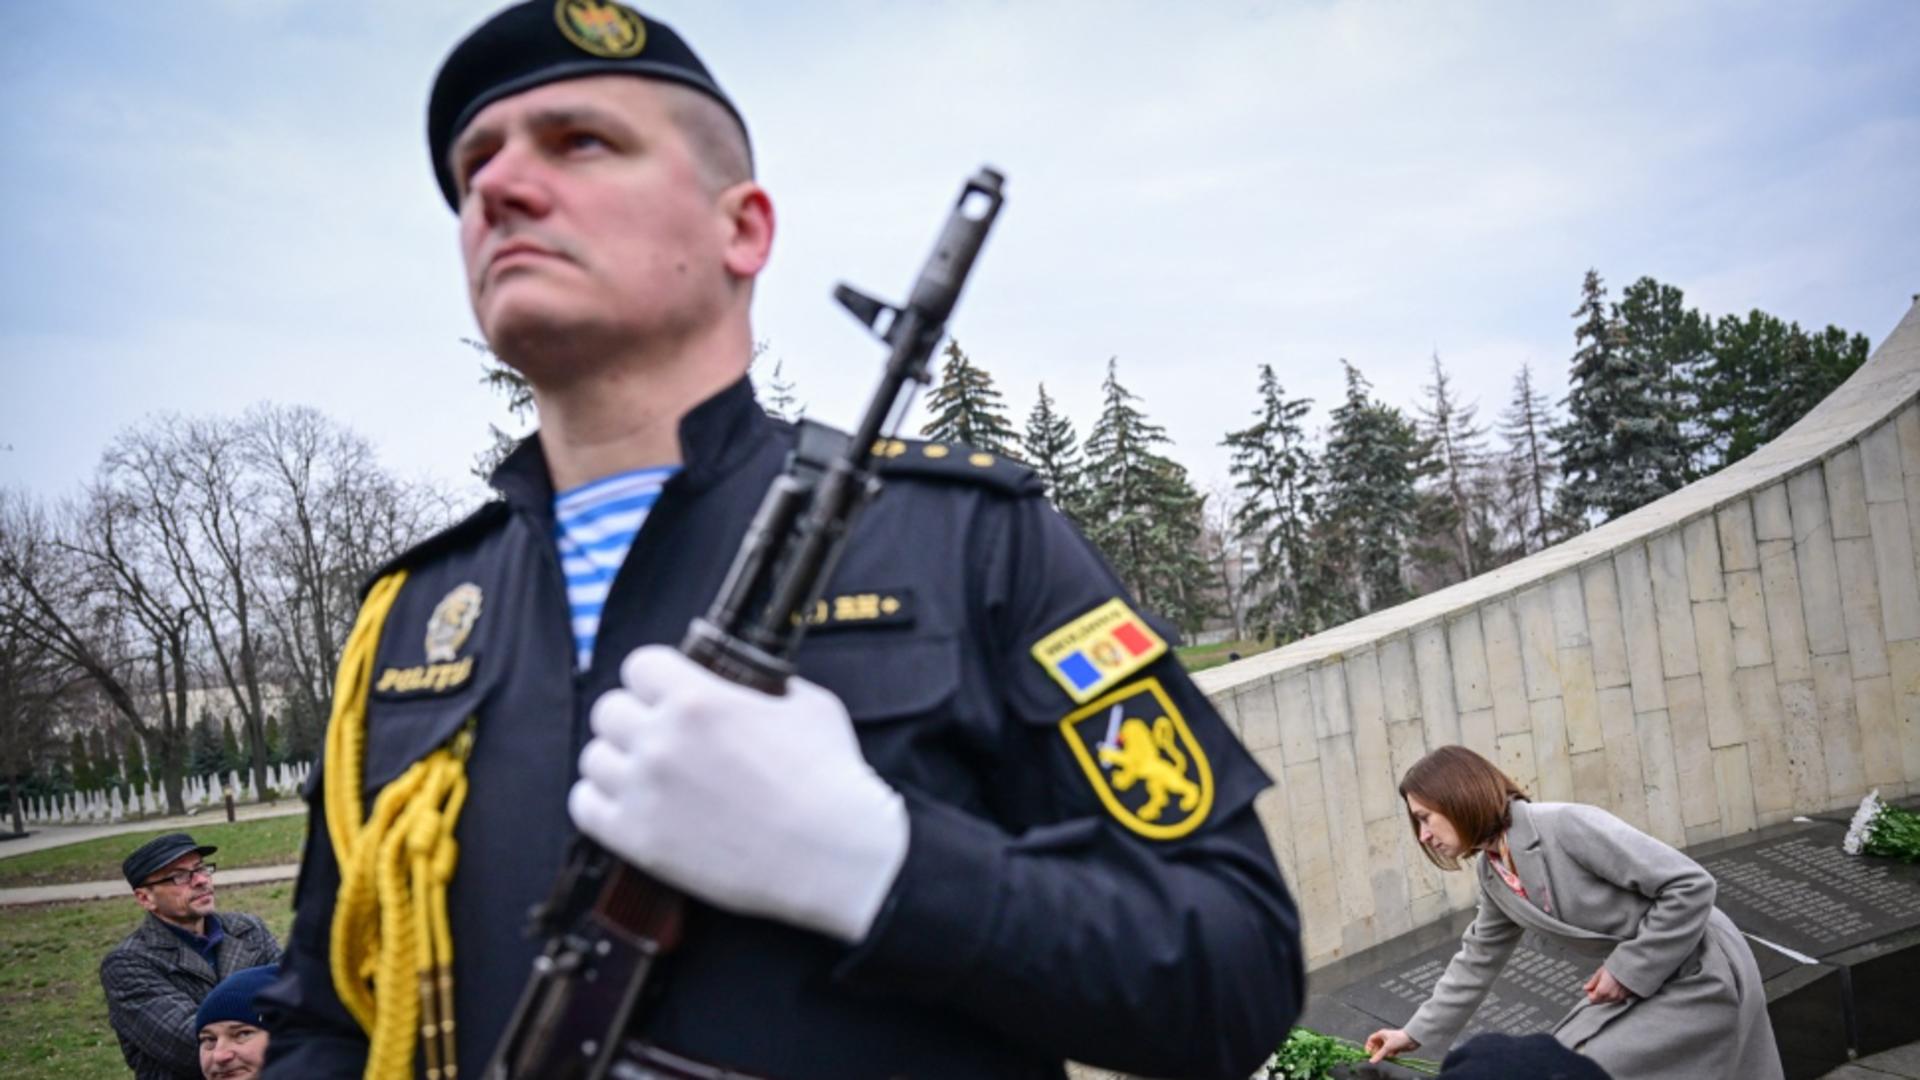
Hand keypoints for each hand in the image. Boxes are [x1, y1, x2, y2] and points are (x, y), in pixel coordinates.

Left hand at [568, 645, 909, 943]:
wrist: (833, 855)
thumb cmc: (830, 780)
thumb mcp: (807, 706)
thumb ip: (764, 688)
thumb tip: (747, 684)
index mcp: (698, 700)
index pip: (640, 665)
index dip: (657, 677)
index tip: (668, 691)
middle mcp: (662, 741)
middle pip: (608, 709)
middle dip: (635, 717)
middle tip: (659, 735)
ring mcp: (645, 792)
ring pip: (594, 758)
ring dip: (617, 761)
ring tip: (645, 773)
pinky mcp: (639, 840)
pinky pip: (585, 807)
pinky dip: (601, 802)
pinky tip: (629, 803)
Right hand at [1365, 1028, 1418, 1063]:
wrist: (1412, 1039)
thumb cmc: (1399, 1038)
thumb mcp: (1387, 1047)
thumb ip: (1379, 1055)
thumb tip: (1372, 1060)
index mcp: (1381, 1034)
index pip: (1371, 1040)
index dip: (1368, 1046)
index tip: (1368, 1053)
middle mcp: (1384, 1038)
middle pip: (1376, 1046)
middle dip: (1376, 1052)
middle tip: (1376, 1057)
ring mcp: (1389, 1043)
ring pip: (1382, 1050)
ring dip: (1383, 1054)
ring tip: (1385, 1056)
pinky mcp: (1394, 1047)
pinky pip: (1389, 1053)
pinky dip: (1389, 1055)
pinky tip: (1392, 1055)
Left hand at [1583, 965, 1630, 1003]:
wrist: (1630, 967)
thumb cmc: (1615, 967)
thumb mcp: (1600, 973)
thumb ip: (1592, 982)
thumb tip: (1586, 988)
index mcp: (1602, 991)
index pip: (1592, 1000)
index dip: (1590, 994)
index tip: (1590, 988)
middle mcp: (1611, 996)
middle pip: (1600, 1001)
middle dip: (1597, 995)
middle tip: (1597, 985)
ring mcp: (1619, 997)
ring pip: (1608, 1000)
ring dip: (1605, 995)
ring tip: (1607, 984)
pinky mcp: (1625, 996)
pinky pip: (1615, 999)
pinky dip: (1612, 995)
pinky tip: (1613, 987)